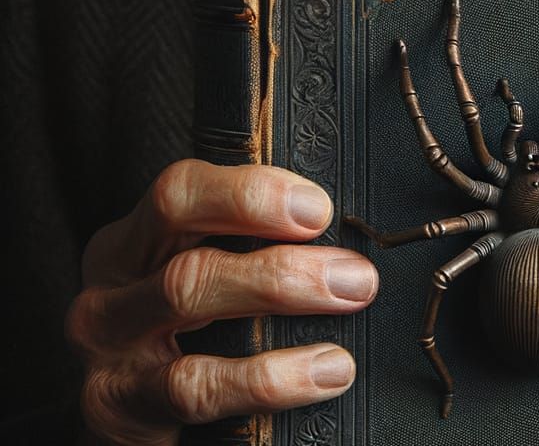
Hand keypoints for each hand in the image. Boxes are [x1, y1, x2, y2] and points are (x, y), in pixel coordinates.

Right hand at [65, 159, 377, 444]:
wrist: (117, 419)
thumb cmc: (182, 328)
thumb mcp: (198, 272)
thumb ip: (248, 245)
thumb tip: (341, 235)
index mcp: (136, 239)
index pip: (182, 192)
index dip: (251, 194)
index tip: (318, 208)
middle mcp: (113, 286)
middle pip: (189, 259)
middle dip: (283, 265)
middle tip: (354, 274)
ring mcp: (111, 350)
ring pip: (190, 307)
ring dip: (283, 302)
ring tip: (348, 305)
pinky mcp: (120, 409)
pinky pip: (199, 388)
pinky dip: (272, 379)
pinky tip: (327, 372)